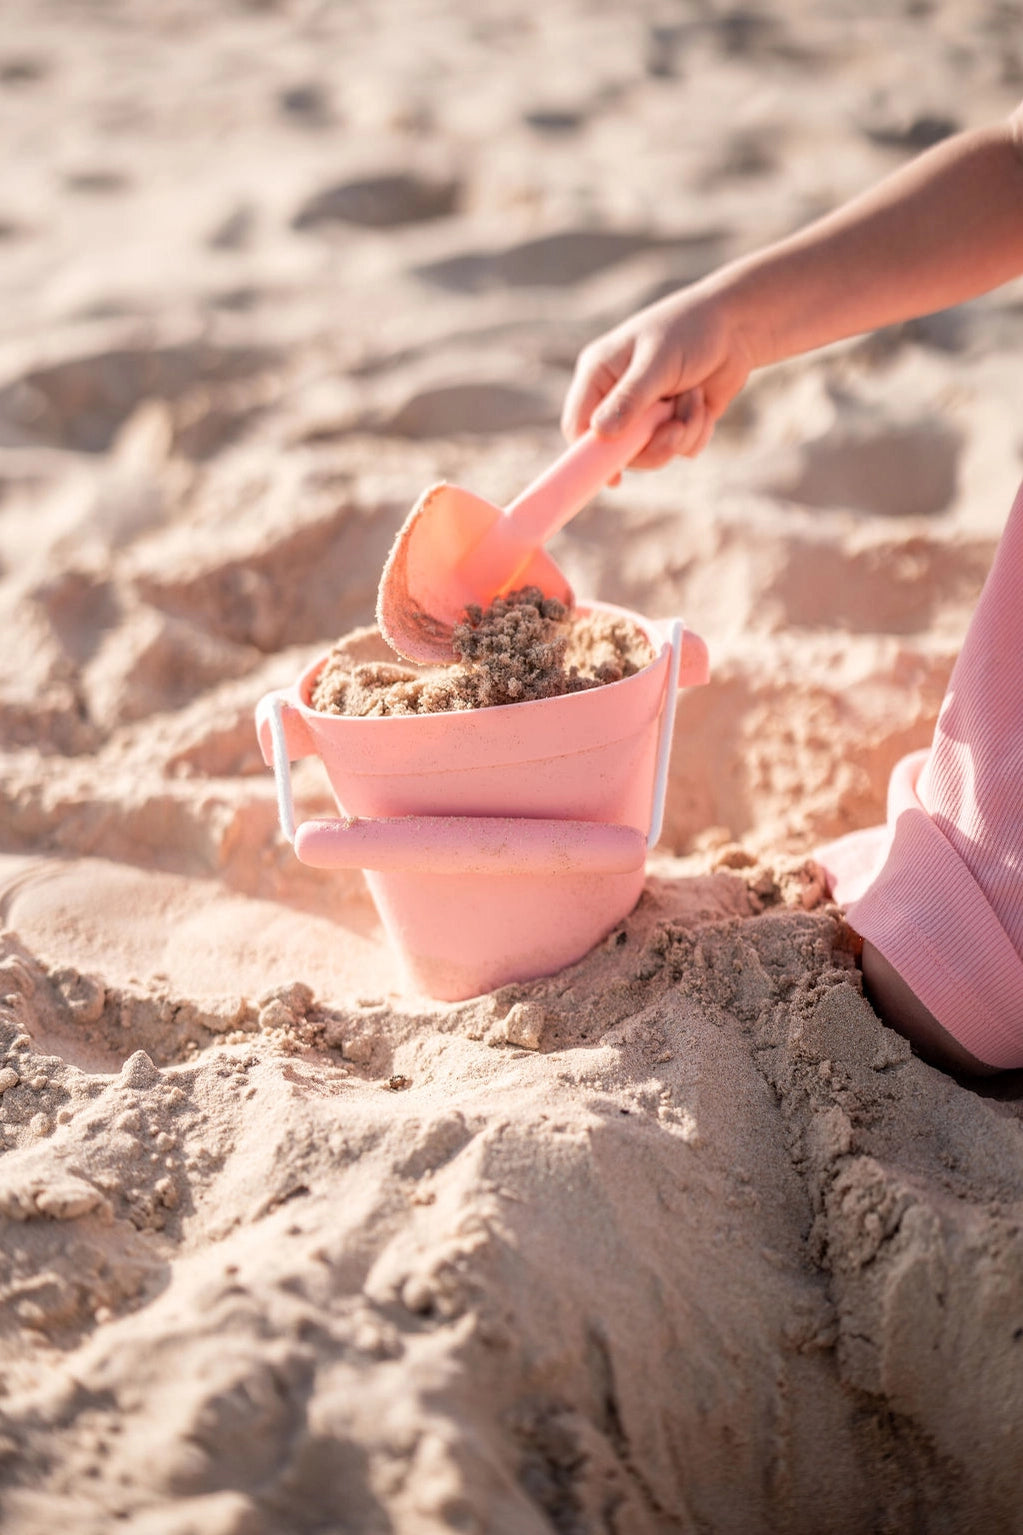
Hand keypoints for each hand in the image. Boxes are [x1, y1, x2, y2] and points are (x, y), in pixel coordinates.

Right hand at [561, 283, 754, 468]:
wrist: (736, 327)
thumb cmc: (690, 330)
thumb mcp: (657, 362)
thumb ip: (630, 398)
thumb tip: (600, 433)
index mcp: (599, 375)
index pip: (578, 425)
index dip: (589, 455)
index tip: (613, 477)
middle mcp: (617, 398)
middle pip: (617, 451)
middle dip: (652, 444)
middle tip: (676, 429)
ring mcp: (645, 414)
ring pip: (653, 453)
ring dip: (681, 432)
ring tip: (695, 398)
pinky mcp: (672, 424)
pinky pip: (679, 450)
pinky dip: (696, 432)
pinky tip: (703, 402)